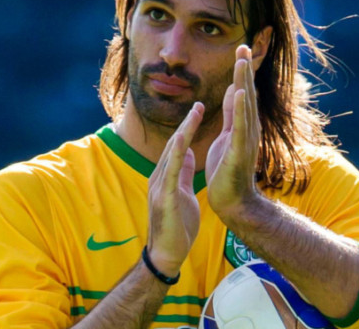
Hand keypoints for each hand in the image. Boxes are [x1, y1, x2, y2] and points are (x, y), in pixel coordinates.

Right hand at [147, 101, 203, 275]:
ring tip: (194, 115)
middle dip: (186, 124)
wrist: (168, 254)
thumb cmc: (177, 226)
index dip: (188, 127)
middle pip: (174, 145)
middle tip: (199, 104)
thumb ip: (181, 173)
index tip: (199, 110)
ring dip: (183, 132)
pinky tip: (182, 140)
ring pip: (171, 153)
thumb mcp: (182, 193)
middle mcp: (159, 177)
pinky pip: (170, 172)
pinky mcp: (164, 198)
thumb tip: (186, 152)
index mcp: (165, 176)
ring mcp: (159, 186)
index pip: (177, 146)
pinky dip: (176, 154)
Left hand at [205, 45, 260, 215]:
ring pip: (245, 105)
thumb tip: (236, 89)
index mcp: (243, 124)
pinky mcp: (239, 150)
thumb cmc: (228, 170)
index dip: (242, 71)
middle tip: (243, 45)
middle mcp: (249, 128)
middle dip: (244, 69)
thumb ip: (232, 113)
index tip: (240, 49)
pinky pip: (240, 125)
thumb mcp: (227, 135)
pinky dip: (241, 107)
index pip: (243, 92)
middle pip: (247, 93)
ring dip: (244, 81)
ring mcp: (246, 138)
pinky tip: (241, 91)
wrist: (233, 202)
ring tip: (242, 60)